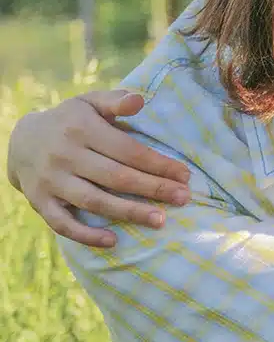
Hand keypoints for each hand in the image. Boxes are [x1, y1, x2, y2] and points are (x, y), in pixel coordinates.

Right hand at [6, 90, 191, 246]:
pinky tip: (113, 241)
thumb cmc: (70, 120)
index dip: (158, 164)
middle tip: (184, 199)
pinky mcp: (39, 203)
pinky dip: (86, 235)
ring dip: (129, 212)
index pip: (128, 150)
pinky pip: (62, 224)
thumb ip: (115, 101)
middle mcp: (66, 156)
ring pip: (94, 201)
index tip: (185, 175)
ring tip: (160, 220)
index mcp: (82, 129)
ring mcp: (51, 181)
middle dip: (153, 189)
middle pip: (116, 177)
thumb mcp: (90, 102)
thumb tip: (140, 100)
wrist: (21, 141)